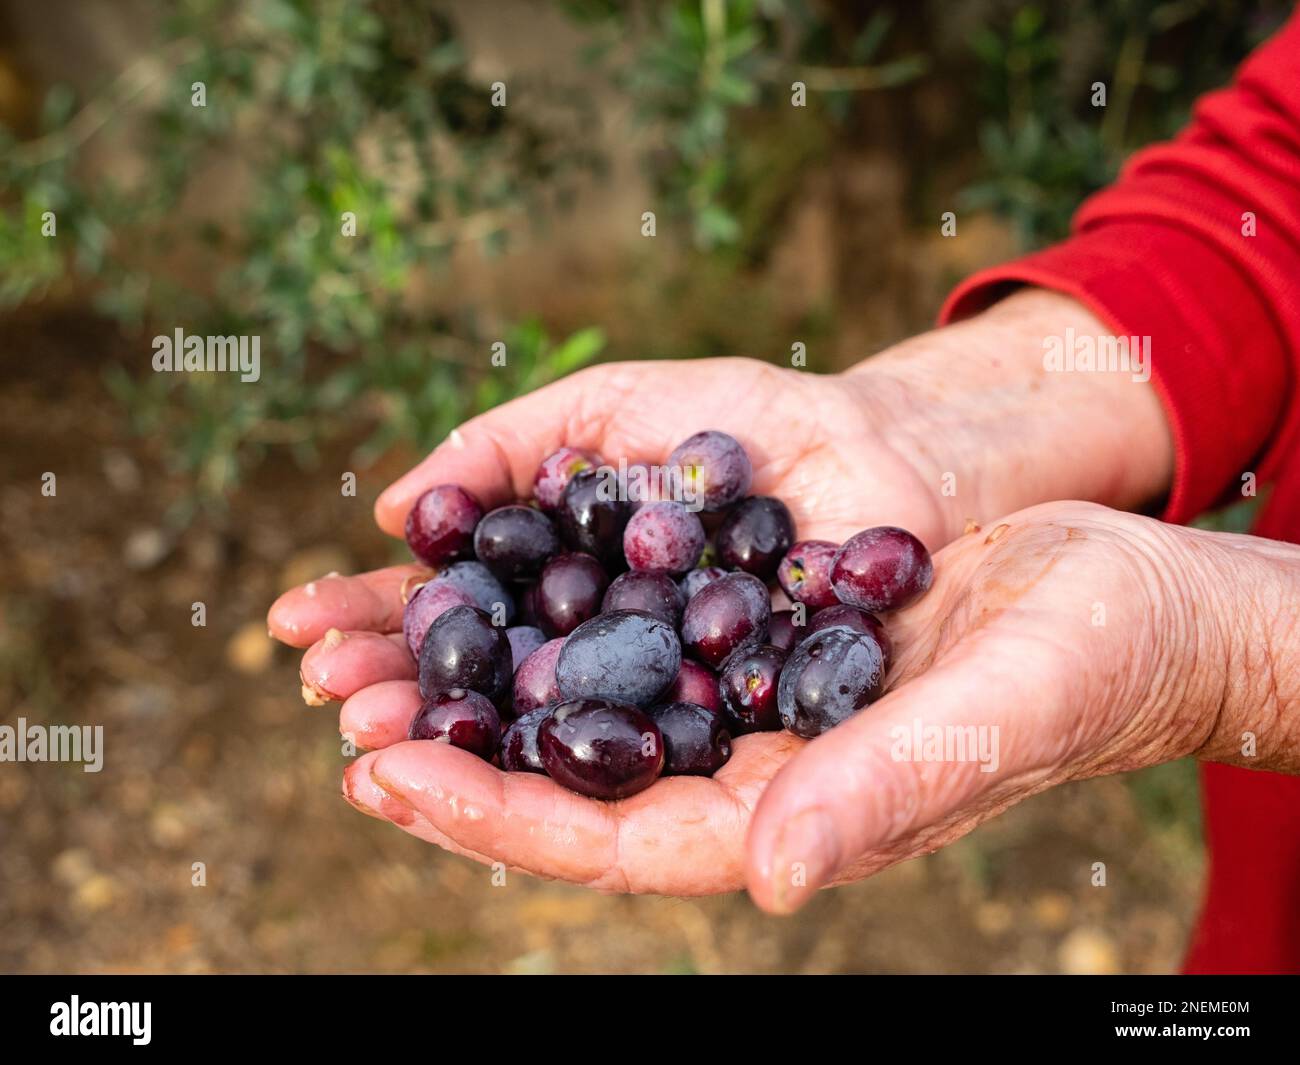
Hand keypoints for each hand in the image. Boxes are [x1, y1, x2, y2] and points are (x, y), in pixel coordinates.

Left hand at [268, 292, 1184, 903]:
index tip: (385, 779)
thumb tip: (766, 872)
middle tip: (337, 701)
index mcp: (787, 816)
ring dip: (479, 676)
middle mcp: (748, 768)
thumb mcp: (993, 715)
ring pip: (585, 703)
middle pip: (573, 778)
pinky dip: (554, 607)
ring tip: (374, 644)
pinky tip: (488, 572)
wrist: (1125, 601)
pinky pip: (631, 628)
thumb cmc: (1087, 663)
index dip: (496, 819)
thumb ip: (881, 792)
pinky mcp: (753, 633)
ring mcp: (745, 701)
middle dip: (450, 748)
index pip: (616, 844)